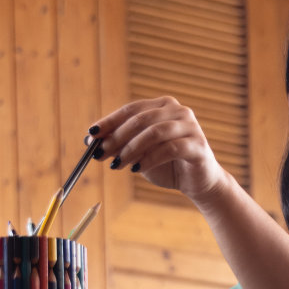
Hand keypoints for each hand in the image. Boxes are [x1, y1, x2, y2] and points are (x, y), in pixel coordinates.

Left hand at [90, 98, 226, 203]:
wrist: (198, 182)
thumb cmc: (167, 165)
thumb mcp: (139, 154)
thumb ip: (119, 144)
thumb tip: (90, 139)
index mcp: (163, 106)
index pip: (131, 110)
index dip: (110, 121)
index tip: (92, 134)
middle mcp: (178, 110)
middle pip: (141, 119)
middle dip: (117, 137)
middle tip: (101, 154)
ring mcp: (190, 126)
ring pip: (154, 132)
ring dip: (131, 149)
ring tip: (117, 165)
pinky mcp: (198, 144)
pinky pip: (169, 149)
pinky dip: (149, 159)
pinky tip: (136, 169)